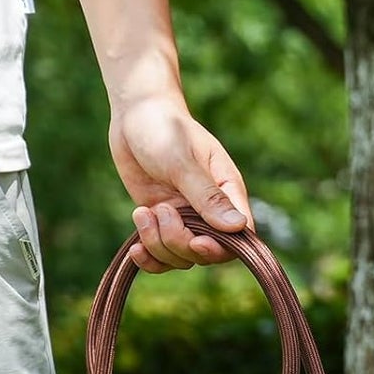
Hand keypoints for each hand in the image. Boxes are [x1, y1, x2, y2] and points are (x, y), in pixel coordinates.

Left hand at [108, 92, 252, 273]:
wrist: (135, 114)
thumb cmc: (166, 128)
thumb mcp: (184, 161)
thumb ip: (207, 196)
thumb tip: (238, 227)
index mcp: (228, 196)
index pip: (239, 239)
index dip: (220, 248)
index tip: (197, 241)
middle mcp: (211, 214)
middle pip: (207, 254)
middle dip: (180, 243)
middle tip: (161, 211)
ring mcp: (186, 221)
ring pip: (182, 258)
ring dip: (159, 245)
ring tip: (143, 213)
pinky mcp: (163, 223)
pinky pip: (162, 256)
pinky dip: (149, 259)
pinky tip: (135, 250)